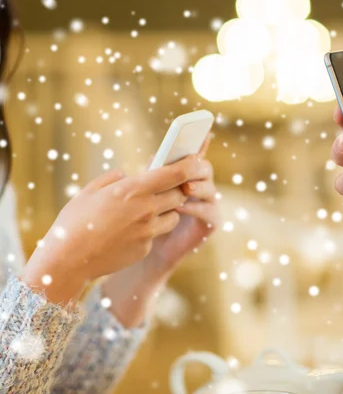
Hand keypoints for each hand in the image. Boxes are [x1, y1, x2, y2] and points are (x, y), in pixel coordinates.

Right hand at [22, 154, 204, 303]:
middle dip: (177, 190)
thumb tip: (127, 174)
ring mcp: (148, 231)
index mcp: (133, 190)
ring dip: (167, 211)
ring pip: (174, 216)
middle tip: (168, 187)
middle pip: (180, 195)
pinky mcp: (146, 248)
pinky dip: (150, 230)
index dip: (189, 166)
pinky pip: (157, 234)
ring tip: (147, 211)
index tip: (195, 160)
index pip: (175, 174)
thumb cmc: (74, 222)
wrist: (68, 261)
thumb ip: (113, 178)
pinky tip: (130, 232)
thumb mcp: (90, 191)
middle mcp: (146, 209)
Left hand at [144, 142, 219, 277]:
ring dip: (197, 187)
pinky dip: (196, 208)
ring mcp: (208, 204)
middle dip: (196, 166)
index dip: (200, 141)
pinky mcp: (210, 224)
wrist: (143, 249)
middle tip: (187, 165)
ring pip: (210, 189)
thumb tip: (154, 159)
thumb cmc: (141, 217)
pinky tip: (181, 208)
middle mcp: (200, 186)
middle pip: (205, 168)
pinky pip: (209, 212)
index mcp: (185, 175)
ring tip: (185, 189)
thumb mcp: (143, 192)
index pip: (194, 154)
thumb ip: (151, 175)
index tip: (202, 130)